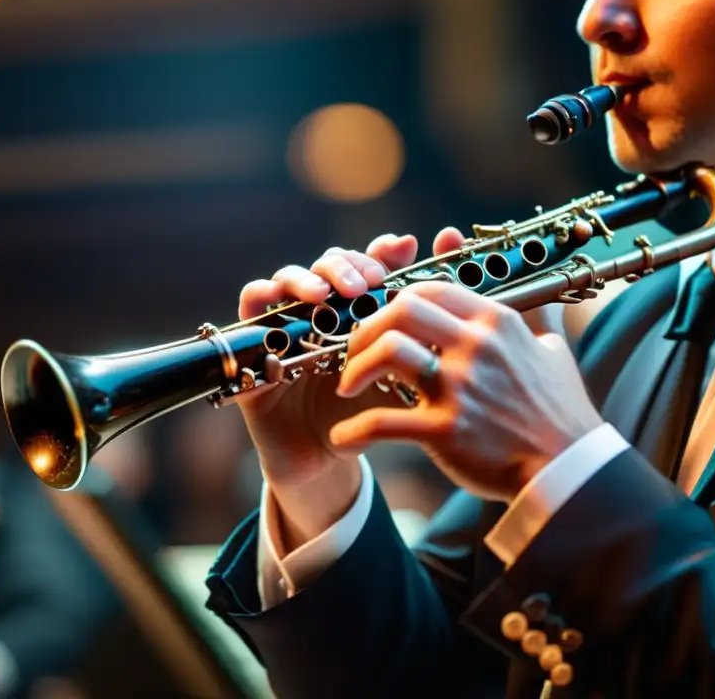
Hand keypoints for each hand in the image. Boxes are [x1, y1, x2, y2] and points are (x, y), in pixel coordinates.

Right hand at [235, 231, 465, 546]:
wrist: (328, 463)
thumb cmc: (371, 415)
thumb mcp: (407, 376)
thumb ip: (430, 336)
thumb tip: (463, 302)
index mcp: (361, 312)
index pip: (369, 263)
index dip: (382, 250)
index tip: (404, 250)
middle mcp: (324, 310)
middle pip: (331, 264)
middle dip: (349, 264)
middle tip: (368, 284)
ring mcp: (289, 323)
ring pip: (291, 277)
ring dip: (309, 277)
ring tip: (328, 295)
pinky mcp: (256, 341)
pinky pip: (251, 303)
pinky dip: (264, 294)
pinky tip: (287, 304)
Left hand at [330, 280, 603, 502]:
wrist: (569, 471)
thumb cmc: (560, 412)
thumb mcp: (554, 352)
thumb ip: (539, 317)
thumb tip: (544, 289)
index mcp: (496, 322)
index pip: (430, 289)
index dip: (396, 300)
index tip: (383, 321)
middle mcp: (476, 347)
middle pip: (401, 309)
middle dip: (368, 327)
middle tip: (355, 351)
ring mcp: (460, 388)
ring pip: (387, 351)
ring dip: (355, 368)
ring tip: (347, 387)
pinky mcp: (446, 431)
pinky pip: (382, 422)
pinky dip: (353, 431)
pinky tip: (342, 438)